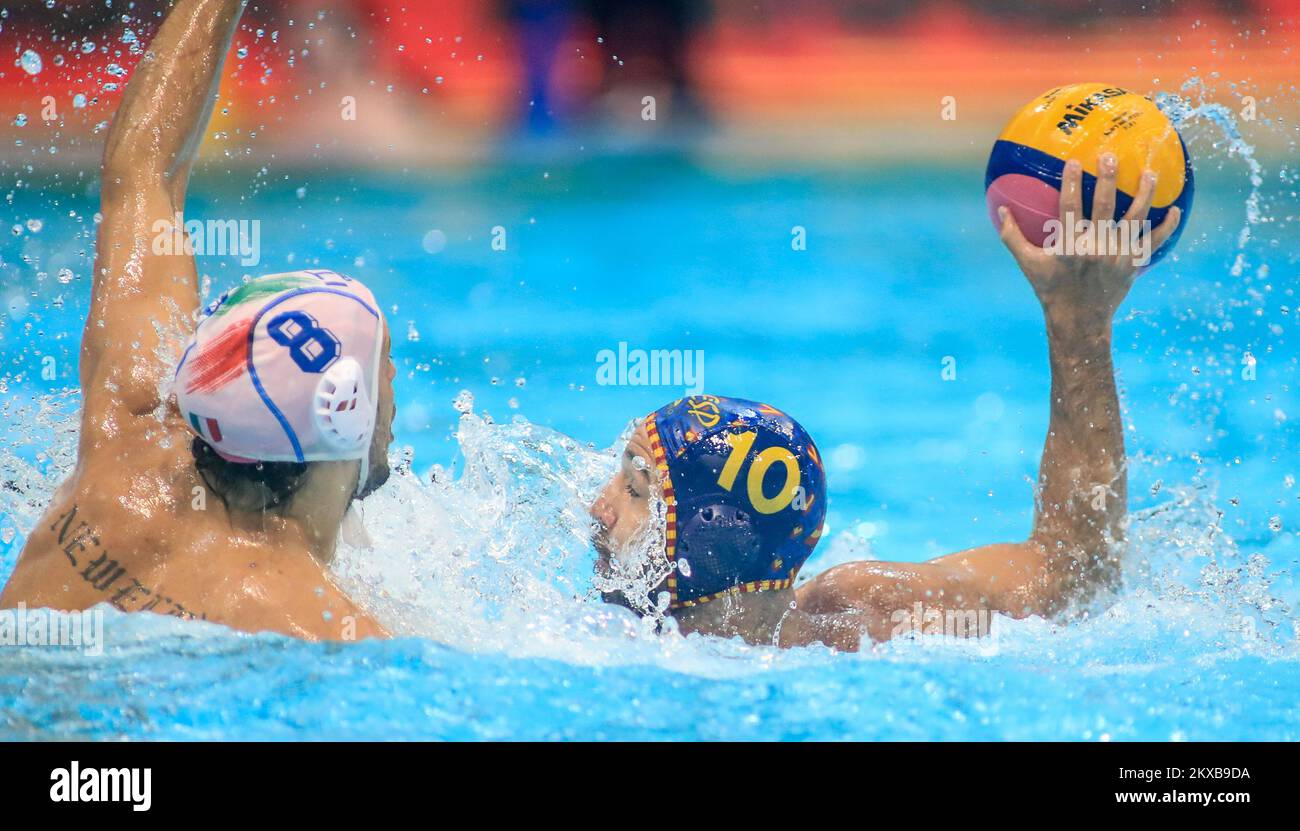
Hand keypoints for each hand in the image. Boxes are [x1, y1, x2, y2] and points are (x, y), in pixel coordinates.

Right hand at [997, 152, 1180, 330]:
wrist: (1079, 321)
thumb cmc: (1051, 289)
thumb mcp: (1028, 264)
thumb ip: (1013, 236)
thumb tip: (1001, 209)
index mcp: (1069, 246)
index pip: (1069, 208)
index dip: (1071, 183)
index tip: (1075, 162)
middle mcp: (1095, 249)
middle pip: (1104, 206)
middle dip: (1107, 179)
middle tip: (1110, 156)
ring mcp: (1117, 256)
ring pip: (1135, 219)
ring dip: (1144, 193)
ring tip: (1149, 173)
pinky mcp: (1133, 264)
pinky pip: (1155, 241)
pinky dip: (1168, 226)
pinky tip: (1176, 208)